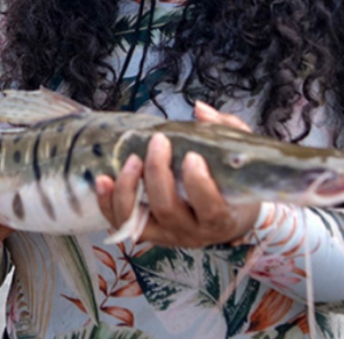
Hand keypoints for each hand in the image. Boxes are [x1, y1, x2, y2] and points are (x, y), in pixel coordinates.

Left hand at [95, 102, 260, 247]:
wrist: (229, 217)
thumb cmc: (233, 183)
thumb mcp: (239, 154)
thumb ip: (225, 129)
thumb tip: (200, 109)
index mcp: (221, 217)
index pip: (210, 208)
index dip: (198, 183)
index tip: (191, 156)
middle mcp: (192, 232)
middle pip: (168, 208)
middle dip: (157, 173)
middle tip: (157, 142)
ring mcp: (166, 235)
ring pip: (138, 220)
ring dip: (128, 188)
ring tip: (130, 160)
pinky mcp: (146, 233)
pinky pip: (121, 222)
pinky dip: (108, 202)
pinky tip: (104, 179)